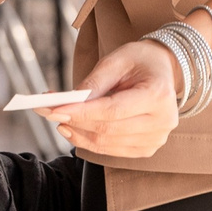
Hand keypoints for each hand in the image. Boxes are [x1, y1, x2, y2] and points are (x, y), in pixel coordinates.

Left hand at [46, 38, 180, 156]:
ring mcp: (156, 139)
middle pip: (108, 130)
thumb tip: (69, 102)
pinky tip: (74, 130)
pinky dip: (89, 142)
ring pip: (107, 144)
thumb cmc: (140, 61)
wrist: (163, 70)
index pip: (113, 110)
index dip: (82, 113)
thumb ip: (94, 81)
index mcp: (158, 95)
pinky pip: (111, 151)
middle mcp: (162, 121)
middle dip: (74, 122)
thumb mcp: (117, 60)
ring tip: (58, 119)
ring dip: (78, 134)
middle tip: (48, 112)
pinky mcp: (147, 148)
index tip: (55, 110)